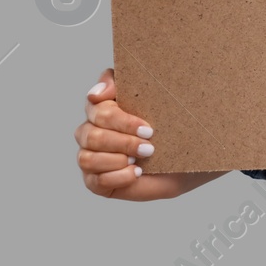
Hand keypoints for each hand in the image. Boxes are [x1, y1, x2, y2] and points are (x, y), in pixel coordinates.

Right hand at [75, 68, 221, 199]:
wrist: (178, 157)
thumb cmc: (163, 124)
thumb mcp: (151, 97)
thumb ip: (119, 83)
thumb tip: (96, 93)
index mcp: (99, 109)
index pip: (97, 109)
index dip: (122, 120)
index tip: (148, 128)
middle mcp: (89, 133)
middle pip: (93, 136)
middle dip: (124, 142)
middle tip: (150, 146)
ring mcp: (89, 158)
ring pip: (88, 159)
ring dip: (117, 160)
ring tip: (140, 160)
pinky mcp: (95, 181)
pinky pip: (95, 181)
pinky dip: (117, 177)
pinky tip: (135, 172)